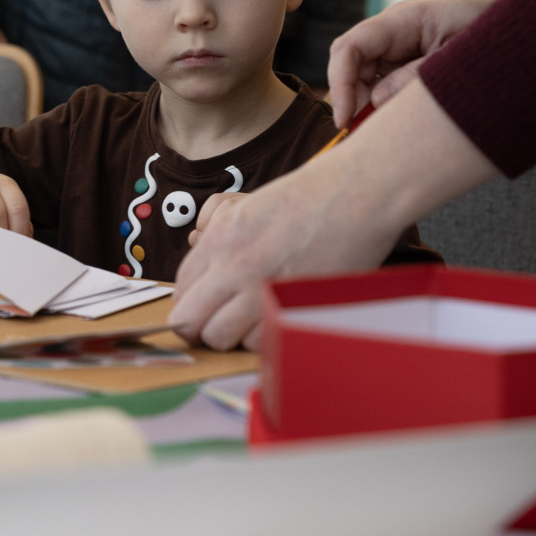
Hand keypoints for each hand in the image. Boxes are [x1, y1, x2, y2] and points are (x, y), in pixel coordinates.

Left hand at [169, 163, 399, 350]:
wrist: (355, 193)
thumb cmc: (306, 200)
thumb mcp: (244, 209)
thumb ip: (216, 242)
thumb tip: (199, 281)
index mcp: (218, 238)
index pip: (180, 291)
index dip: (190, 305)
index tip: (203, 310)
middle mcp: (233, 264)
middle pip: (189, 322)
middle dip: (201, 328)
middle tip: (220, 324)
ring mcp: (261, 287)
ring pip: (222, 338)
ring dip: (234, 336)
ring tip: (253, 320)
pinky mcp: (291, 303)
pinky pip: (261, 342)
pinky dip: (266, 338)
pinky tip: (278, 319)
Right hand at [326, 0, 490, 128]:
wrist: (511, 21)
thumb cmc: (488, 32)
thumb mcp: (456, 59)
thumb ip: (415, 78)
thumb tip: (376, 102)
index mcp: (403, 20)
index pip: (350, 47)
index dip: (340, 82)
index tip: (344, 118)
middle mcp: (390, 31)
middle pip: (349, 63)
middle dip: (350, 98)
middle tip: (361, 130)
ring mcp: (393, 45)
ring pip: (360, 75)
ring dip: (364, 103)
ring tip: (382, 127)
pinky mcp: (399, 60)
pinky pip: (377, 81)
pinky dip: (378, 103)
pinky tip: (392, 118)